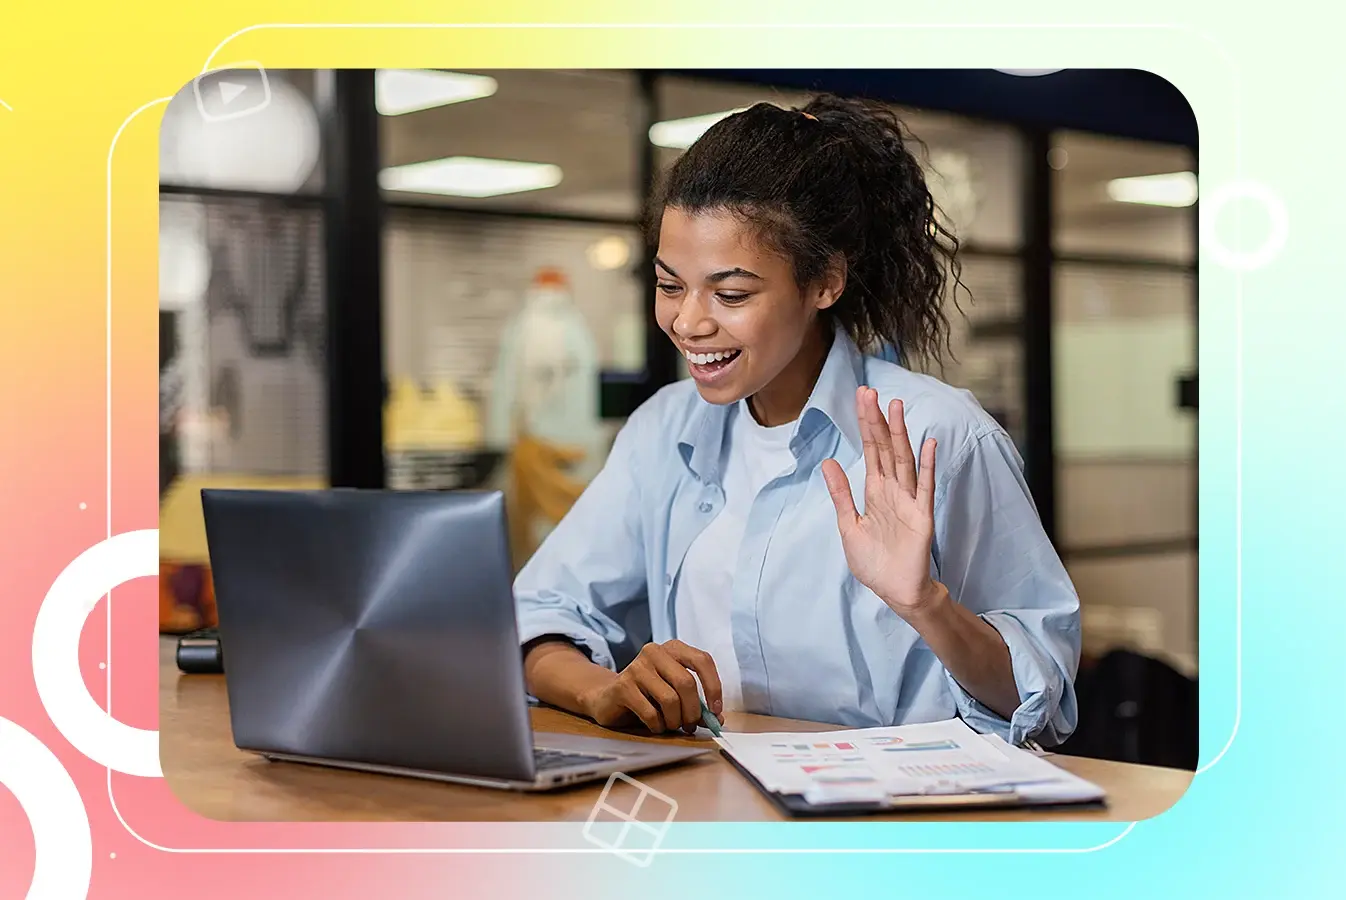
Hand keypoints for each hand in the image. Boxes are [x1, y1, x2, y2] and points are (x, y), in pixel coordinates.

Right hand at [579, 640, 722, 734]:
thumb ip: (697, 703)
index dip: (714, 687)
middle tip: (691, 726)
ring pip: (670, 699)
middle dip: (693, 711)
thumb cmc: (647, 695)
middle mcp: (654, 652)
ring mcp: (636, 667)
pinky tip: (655, 725)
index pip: (702, 660)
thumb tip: (718, 719)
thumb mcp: (675, 694)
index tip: (716, 710)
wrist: (607, 697)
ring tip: (671, 726)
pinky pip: (651, 712)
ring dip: (675, 721)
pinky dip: (658, 725)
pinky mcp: (622, 686)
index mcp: (672, 648)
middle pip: (686, 683)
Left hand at [821, 386, 943, 618]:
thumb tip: (828, 462)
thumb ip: (841, 494)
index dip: (866, 425)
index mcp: (875, 492)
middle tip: (870, 391)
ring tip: (895, 407)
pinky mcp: (922, 516)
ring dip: (900, 434)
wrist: (895, 591)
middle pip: (886, 448)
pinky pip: (925, 486)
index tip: (861, 398)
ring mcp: (909, 501)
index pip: (871, 450)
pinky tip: (927, 443)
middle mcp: (893, 490)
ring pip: (904, 460)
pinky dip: (927, 465)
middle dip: (877, 421)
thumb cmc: (874, 562)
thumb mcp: (848, 525)